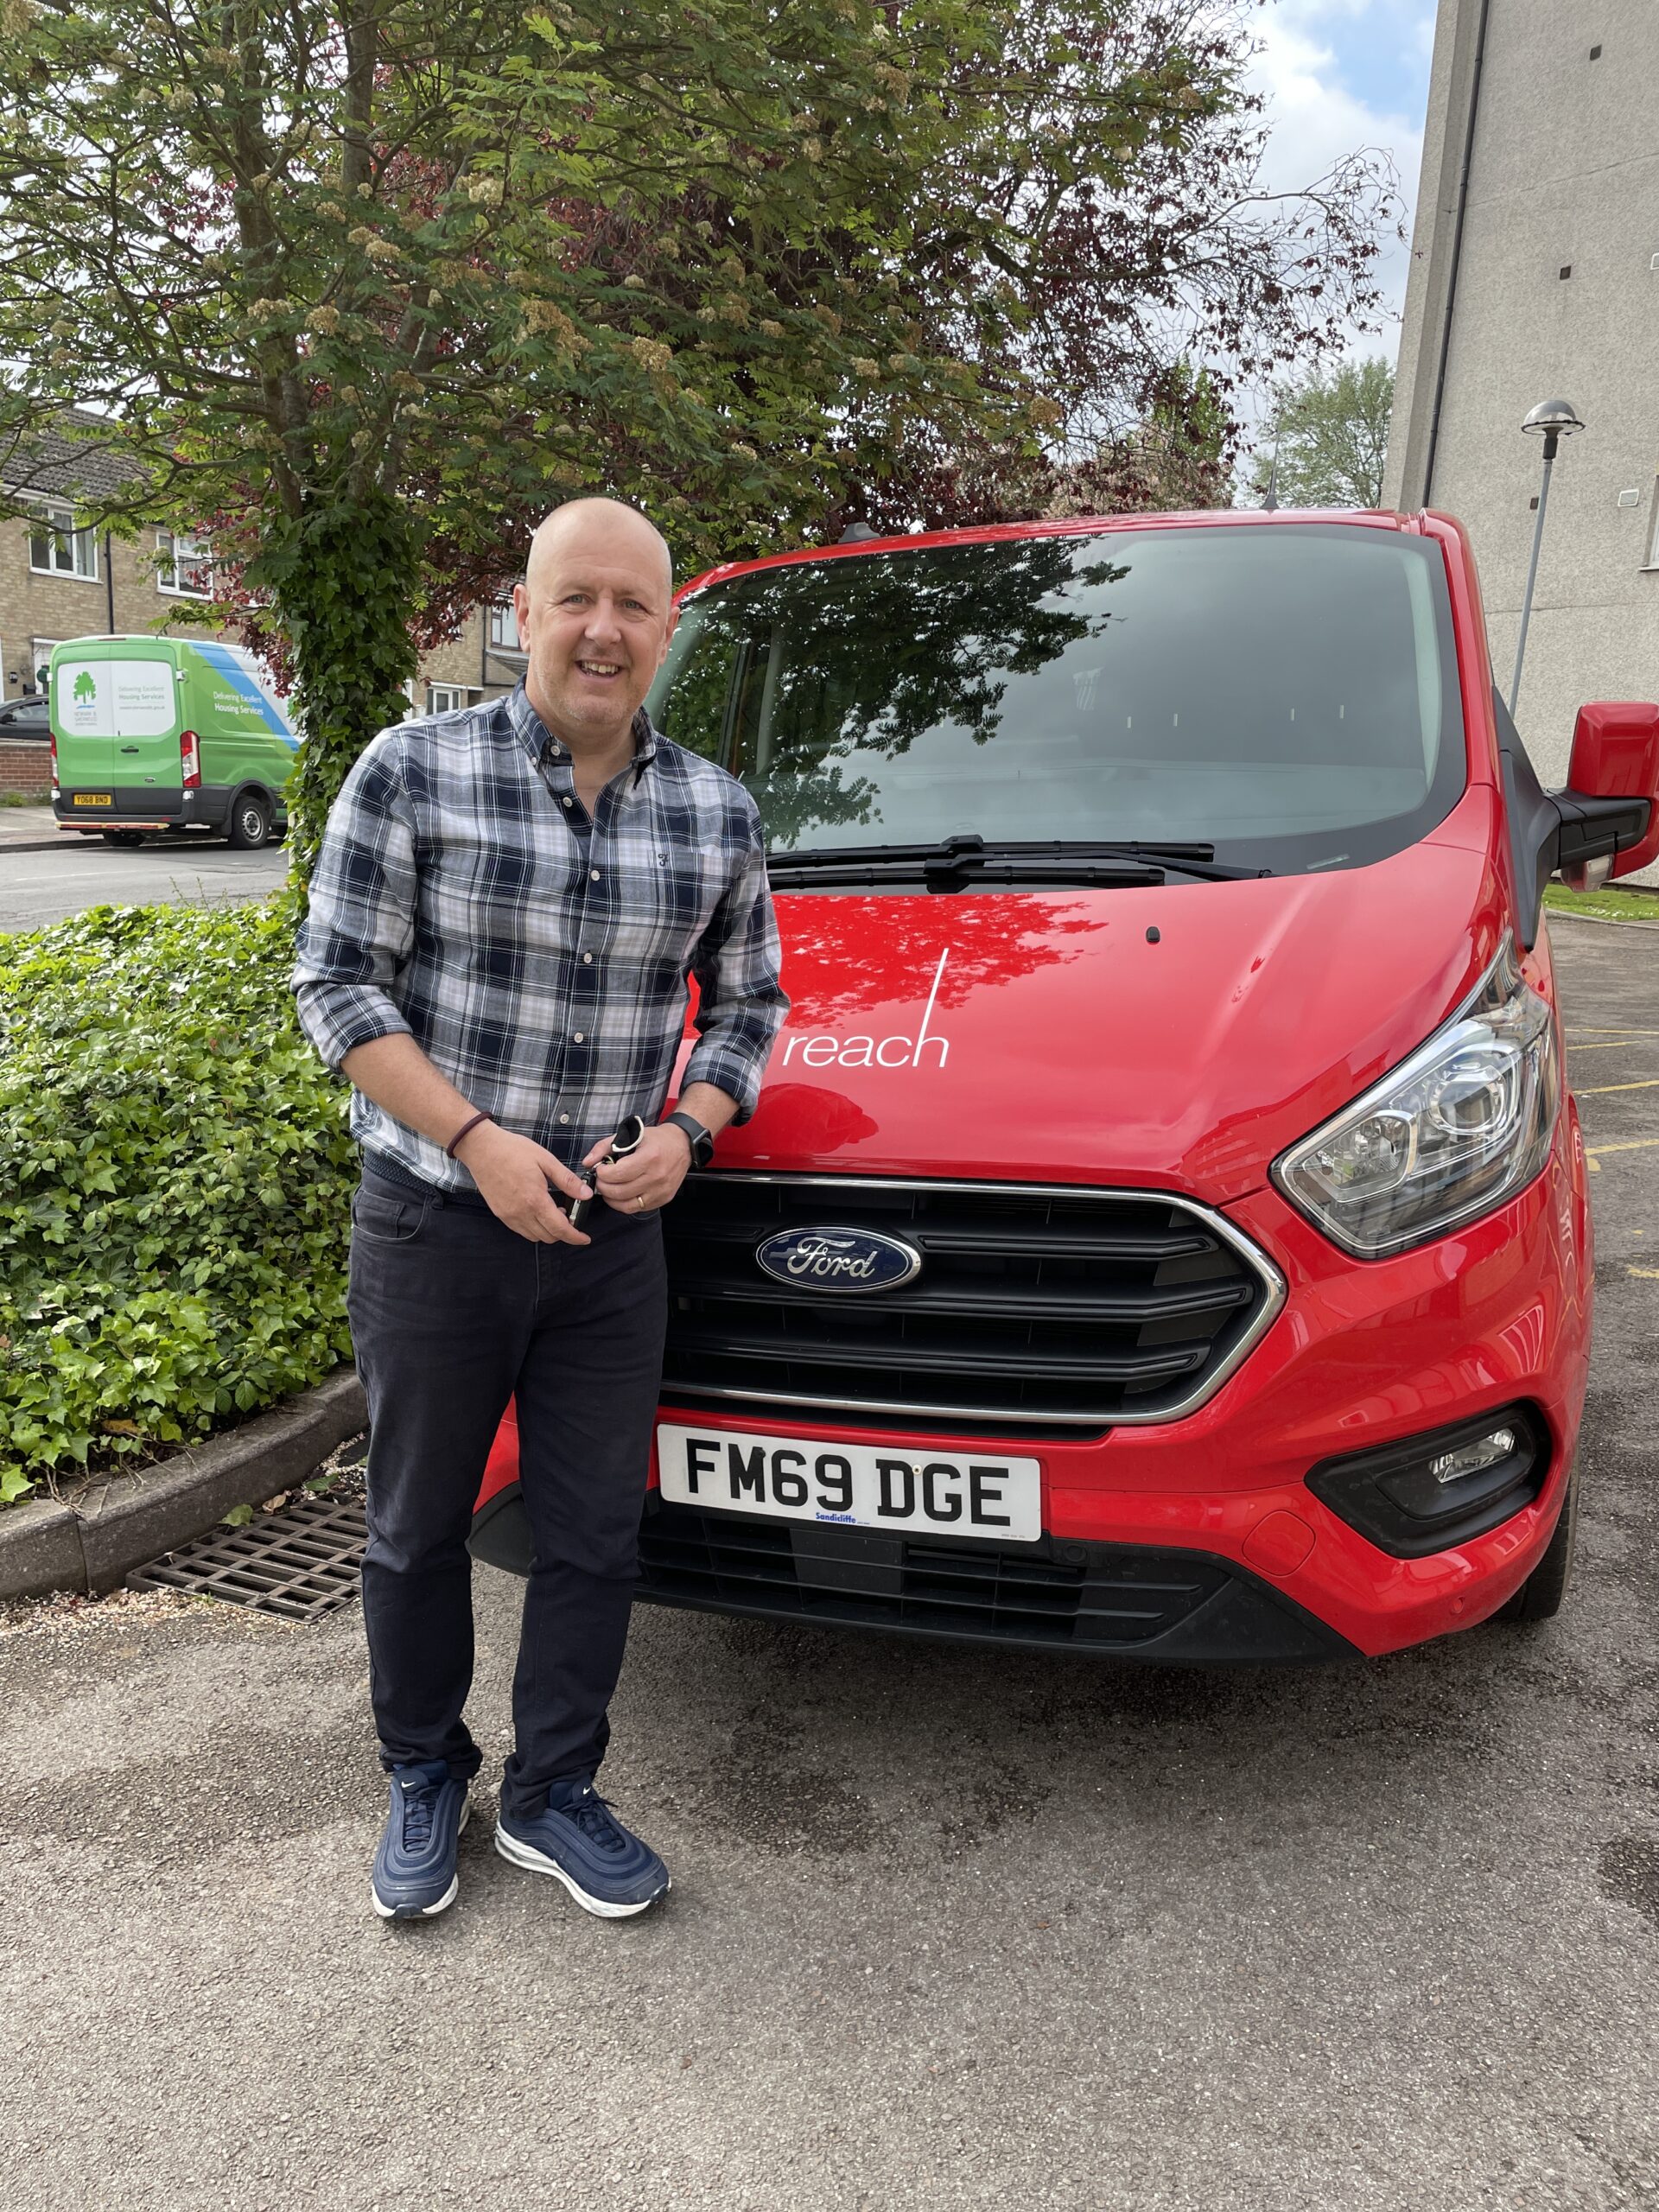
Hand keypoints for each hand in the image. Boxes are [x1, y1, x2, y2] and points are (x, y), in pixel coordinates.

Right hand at [454, 1120, 591, 1243]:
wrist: (482, 1149)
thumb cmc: (513, 1151)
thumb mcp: (546, 1160)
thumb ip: (567, 1180)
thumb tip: (587, 1194)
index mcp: (535, 1200)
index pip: (560, 1229)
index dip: (575, 1237)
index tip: (584, 1239)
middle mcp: (521, 1213)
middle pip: (548, 1237)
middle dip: (563, 1233)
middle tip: (569, 1216)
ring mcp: (508, 1215)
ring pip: (534, 1236)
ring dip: (548, 1231)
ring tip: (552, 1211)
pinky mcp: (500, 1214)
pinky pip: (520, 1230)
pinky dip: (533, 1228)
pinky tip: (536, 1211)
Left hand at [589, 1121, 691, 1215]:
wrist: (682, 1145)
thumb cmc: (656, 1139)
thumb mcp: (630, 1134)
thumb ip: (604, 1146)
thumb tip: (588, 1162)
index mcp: (649, 1158)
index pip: (618, 1174)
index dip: (603, 1174)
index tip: (600, 1169)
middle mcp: (657, 1176)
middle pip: (620, 1192)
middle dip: (603, 1187)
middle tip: (601, 1180)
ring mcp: (661, 1190)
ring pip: (627, 1205)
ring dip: (612, 1199)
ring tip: (609, 1188)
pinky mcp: (663, 1199)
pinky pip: (638, 1208)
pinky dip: (625, 1203)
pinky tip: (622, 1194)